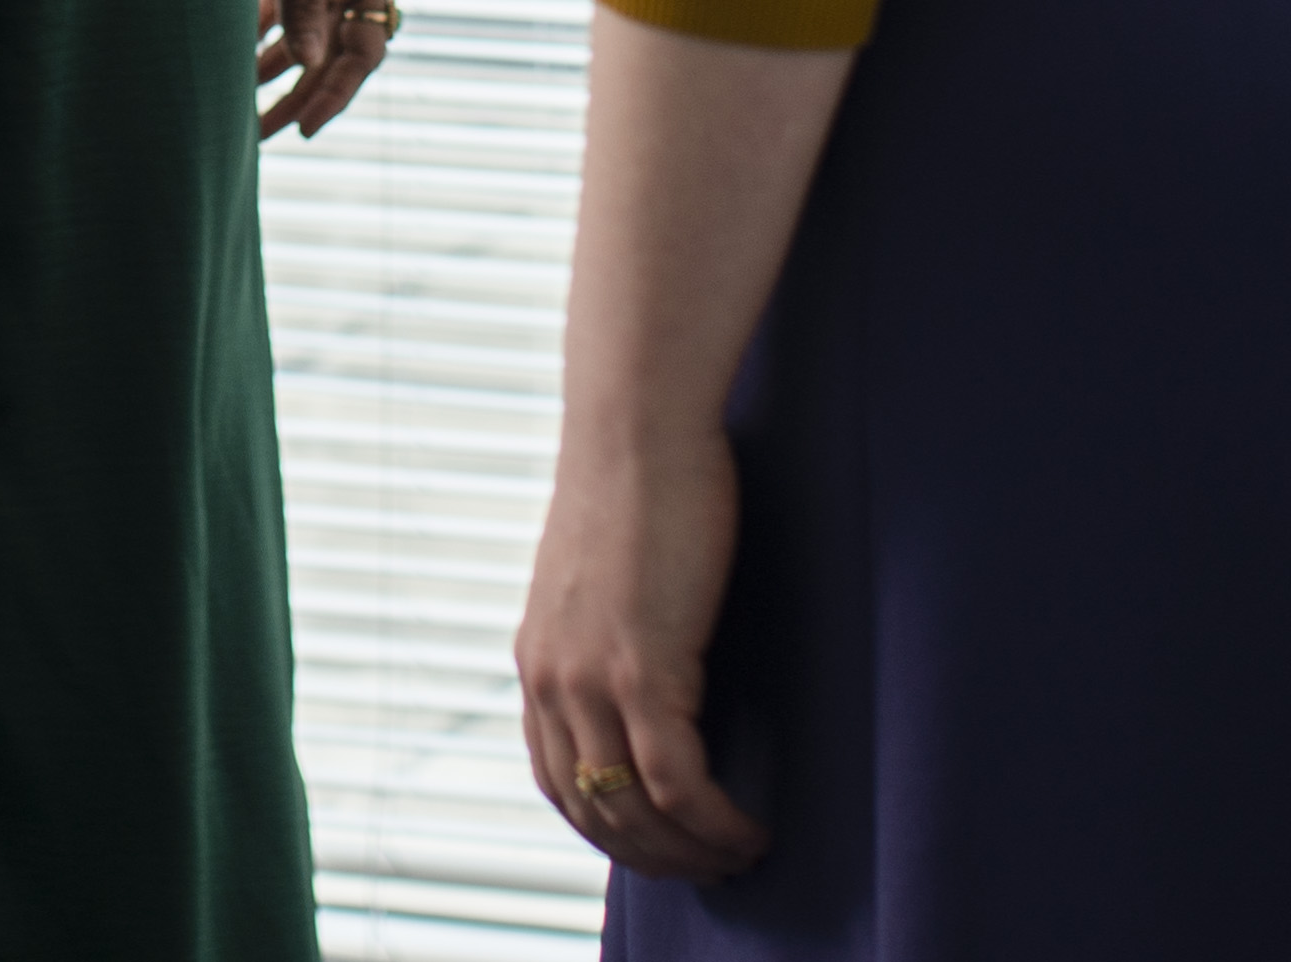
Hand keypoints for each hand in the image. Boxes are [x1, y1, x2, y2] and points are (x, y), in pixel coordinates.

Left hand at [252, 0, 399, 140]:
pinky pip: (290, 2)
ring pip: (312, 29)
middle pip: (339, 47)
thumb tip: (311, 61)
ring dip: (280, 69)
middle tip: (265, 136)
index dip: (336, 91)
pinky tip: (239, 63)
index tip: (305, 127)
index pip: (366, 46)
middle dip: (303, 92)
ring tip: (244, 112)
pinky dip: (267, 32)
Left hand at [520, 413, 765, 880]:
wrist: (637, 420)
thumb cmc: (640, 477)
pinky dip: (716, 821)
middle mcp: (550, 679)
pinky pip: (678, 782)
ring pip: (635, 810)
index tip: (658, 845)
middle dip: (652, 856)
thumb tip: (652, 652)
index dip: (607, 826)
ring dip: (691, 851)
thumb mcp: (605, 569)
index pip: (555, 778)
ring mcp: (590, 678)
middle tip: (710, 870)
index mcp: (538, 657)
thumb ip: (611, 623)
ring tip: (739, 857)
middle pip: (591, 810)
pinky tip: (752, 828)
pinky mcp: (641, 669)